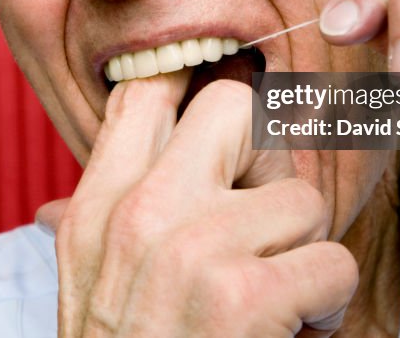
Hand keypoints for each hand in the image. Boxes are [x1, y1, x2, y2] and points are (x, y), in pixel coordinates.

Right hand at [39, 72, 357, 336]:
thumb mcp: (88, 285)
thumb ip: (98, 219)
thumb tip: (69, 185)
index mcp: (95, 208)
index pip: (144, 92)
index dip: (193, 86)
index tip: (222, 121)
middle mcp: (136, 213)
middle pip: (233, 106)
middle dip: (265, 158)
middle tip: (261, 219)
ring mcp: (188, 248)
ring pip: (300, 197)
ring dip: (304, 254)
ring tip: (274, 299)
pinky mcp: (244, 296)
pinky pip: (330, 259)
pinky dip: (327, 304)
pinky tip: (292, 332)